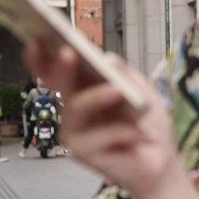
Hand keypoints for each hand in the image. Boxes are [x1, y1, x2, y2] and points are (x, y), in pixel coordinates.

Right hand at [24, 39, 177, 198]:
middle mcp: (74, 111)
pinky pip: (98, 134)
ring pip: (76, 107)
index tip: (37, 38)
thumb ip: (125, 75)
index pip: (58, 73)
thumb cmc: (149, 125)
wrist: (162, 160)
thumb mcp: (143, 93)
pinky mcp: (81, 153)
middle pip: (61, 86)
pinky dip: (124, 131)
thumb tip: (105, 59)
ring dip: (99, 98)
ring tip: (119, 91)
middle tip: (68, 52)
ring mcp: (74, 132)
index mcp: (85, 92)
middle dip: (63, 68)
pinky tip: (140, 136)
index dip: (43, 58)